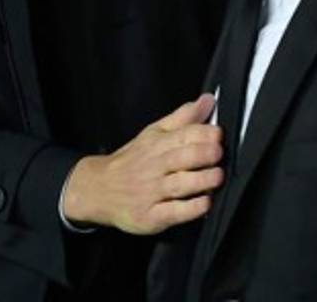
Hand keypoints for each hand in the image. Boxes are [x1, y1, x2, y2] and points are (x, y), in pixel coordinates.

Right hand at [62, 94, 222, 234]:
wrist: (98, 189)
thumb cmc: (132, 161)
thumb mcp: (153, 134)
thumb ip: (183, 118)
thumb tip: (208, 100)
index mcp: (155, 144)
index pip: (181, 135)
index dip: (202, 133)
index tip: (217, 134)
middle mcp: (153, 167)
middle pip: (180, 158)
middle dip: (203, 153)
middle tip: (218, 153)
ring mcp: (151, 193)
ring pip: (179, 184)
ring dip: (201, 180)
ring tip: (217, 176)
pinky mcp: (150, 216)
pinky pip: (173, 212)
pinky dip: (191, 208)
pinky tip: (205, 203)